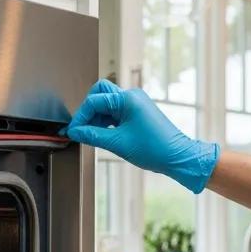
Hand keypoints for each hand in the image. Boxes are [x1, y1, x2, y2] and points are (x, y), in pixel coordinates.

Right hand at [63, 79, 219, 192]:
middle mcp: (132, 96)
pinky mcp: (138, 112)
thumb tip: (75, 132)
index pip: (94, 101)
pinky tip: (103, 135)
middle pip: (99, 94)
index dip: (80, 117)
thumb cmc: (154, 149)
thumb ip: (92, 135)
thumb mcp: (117, 143)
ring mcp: (136, 103)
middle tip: (82, 129)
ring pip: (107, 103)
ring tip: (93, 136)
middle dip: (88, 111)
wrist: (177, 157)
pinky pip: (116, 111)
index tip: (73, 132)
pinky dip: (107, 121)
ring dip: (97, 118)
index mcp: (127, 99)